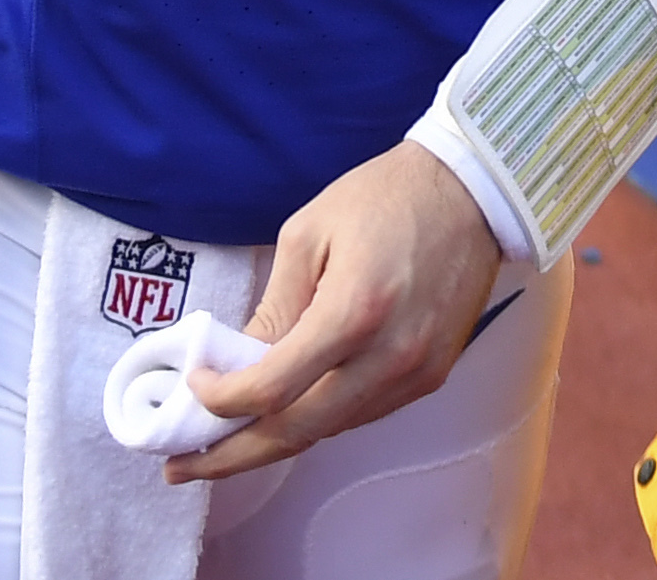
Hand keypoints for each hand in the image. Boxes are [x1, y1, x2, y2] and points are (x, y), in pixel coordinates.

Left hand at [165, 141, 508, 483]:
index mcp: (354, 311)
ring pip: (329, 430)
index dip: (221, 399)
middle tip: (183, 465)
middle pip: (297, 432)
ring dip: (274, 441)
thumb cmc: (386, 197)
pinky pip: (362, 414)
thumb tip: (239, 362)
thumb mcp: (309, 234)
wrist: (473, 191)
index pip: (272, 388)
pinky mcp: (432, 377)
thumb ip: (274, 305)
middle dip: (231, 456)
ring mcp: (416, 372)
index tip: (193, 384)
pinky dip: (319, 418)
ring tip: (225, 442)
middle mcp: (390, 355)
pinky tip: (288, 411)